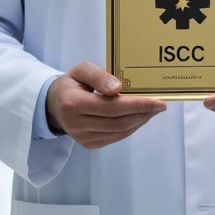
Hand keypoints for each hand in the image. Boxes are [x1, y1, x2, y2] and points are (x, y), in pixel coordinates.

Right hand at [46, 63, 166, 148]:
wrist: (55, 104)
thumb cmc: (72, 83)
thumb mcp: (82, 70)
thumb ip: (99, 76)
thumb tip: (118, 88)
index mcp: (73, 104)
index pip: (112, 107)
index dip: (137, 105)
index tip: (158, 101)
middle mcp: (77, 125)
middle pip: (118, 122)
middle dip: (143, 113)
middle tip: (160, 104)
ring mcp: (83, 138)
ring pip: (119, 131)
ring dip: (139, 121)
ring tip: (152, 109)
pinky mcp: (89, 144)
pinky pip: (115, 137)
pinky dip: (130, 127)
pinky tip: (138, 117)